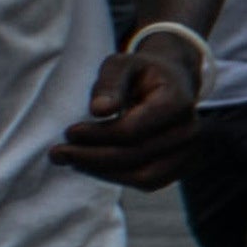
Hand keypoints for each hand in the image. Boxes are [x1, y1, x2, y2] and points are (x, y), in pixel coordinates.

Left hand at [50, 36, 205, 187]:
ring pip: (143, 177)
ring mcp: (190, 152)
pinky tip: (93, 165)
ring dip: (102, 172)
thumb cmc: (141, 72)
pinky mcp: (182, 167)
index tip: (69, 132)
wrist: (172, 83)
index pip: (132, 131)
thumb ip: (110, 83)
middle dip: (91, 158)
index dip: (96, 135)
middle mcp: (190, 131)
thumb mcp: (122, 64)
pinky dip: (117, 177)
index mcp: (178, 101)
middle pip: (135, 156)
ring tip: (72, 161)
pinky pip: (149, 182)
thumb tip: (98, 110)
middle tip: (56, 153)